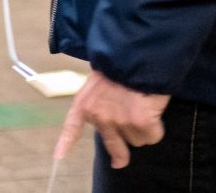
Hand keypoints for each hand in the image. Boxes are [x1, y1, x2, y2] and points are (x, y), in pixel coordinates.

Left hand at [53, 70, 168, 168]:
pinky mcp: (140, 122)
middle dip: (119, 155)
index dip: (66, 143)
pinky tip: (154, 112)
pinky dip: (156, 128)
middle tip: (121, 161)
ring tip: (143, 107)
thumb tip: (111, 123)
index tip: (59, 157)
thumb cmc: (120, 63)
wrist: (136, 54)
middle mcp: (99, 116)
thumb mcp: (98, 80)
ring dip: (142, 128)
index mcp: (85, 103)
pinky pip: (152, 137)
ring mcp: (119, 121)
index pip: (72, 126)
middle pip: (113, 146)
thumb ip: (99, 102)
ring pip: (136, 140)